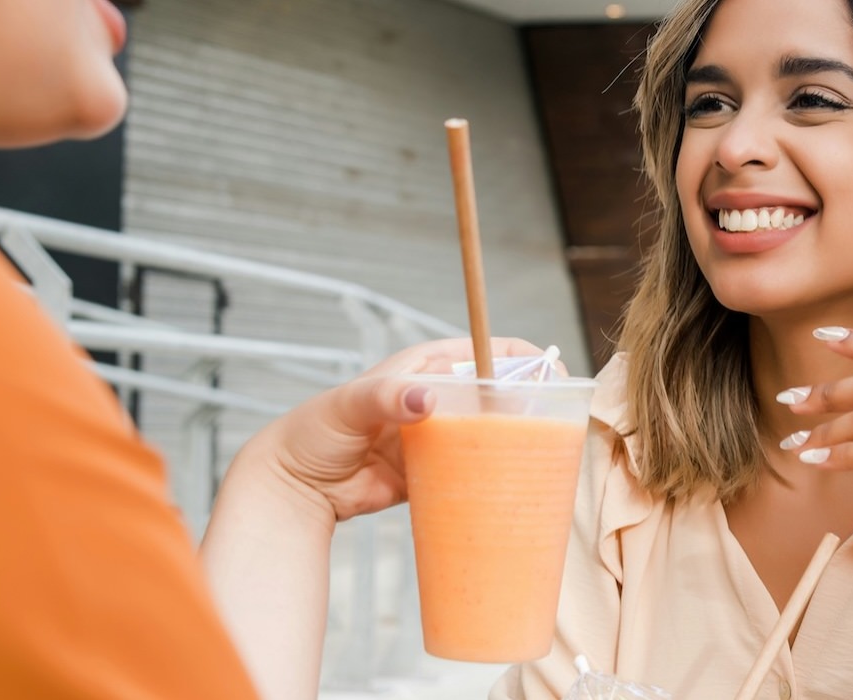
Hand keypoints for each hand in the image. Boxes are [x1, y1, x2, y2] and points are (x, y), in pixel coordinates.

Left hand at [236, 337, 552, 522]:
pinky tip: (512, 485)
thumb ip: (386, 397)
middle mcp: (435, 399)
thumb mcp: (349, 406)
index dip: (519, 359)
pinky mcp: (433, 472)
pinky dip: (492, 475)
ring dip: (513, 441)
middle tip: (556, 422)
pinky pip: (471, 470)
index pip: (481, 353)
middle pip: (494, 394)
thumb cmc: (315, 432)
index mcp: (422, 369)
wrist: (295, 486)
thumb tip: (427, 398)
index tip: (552, 372)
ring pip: (487, 433)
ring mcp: (436, 437)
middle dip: (527, 402)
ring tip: (544, 454)